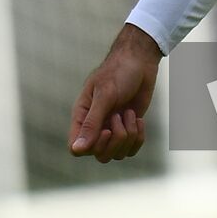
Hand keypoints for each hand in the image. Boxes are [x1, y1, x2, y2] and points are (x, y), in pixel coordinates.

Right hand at [70, 24, 161, 162]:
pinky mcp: (128, 129)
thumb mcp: (105, 96)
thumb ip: (91, 123)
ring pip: (117, 154)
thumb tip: (77, 149)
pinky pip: (131, 149)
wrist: (140, 62)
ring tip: (129, 113)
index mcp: (82, 116)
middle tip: (119, 117)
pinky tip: (138, 119)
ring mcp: (112, 129)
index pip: (76, 148)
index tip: (106, 130)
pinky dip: (138, 137)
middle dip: (115, 140)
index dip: (92, 146)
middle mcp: (95, 126)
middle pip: (99, 155)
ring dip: (129, 136)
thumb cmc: (118, 72)